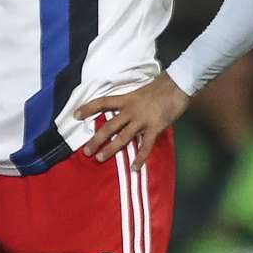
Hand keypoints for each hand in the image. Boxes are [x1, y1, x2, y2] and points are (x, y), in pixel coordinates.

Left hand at [75, 73, 189, 167]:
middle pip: (109, 126)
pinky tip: (135, 168)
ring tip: (99, 158)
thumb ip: (131, 101)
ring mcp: (142, 120)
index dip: (88, 108)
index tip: (75, 115)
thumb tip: (124, 108)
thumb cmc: (160, 86)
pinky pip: (145, 145)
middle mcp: (130, 110)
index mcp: (126, 99)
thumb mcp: (140, 91)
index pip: (102, 102)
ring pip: (122, 137)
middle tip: (86, 151)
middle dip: (96, 139)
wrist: (177, 85)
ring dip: (110, 149)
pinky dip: (140, 158)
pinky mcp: (155, 127)